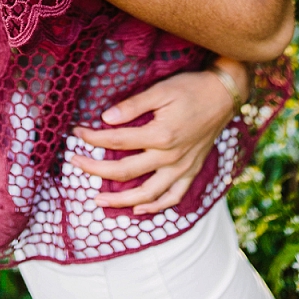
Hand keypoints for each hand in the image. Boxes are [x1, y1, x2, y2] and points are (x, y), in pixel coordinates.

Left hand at [70, 62, 248, 215]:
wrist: (224, 95)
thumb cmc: (191, 88)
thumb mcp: (160, 90)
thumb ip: (132, 106)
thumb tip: (105, 118)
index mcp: (160, 135)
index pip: (117, 141)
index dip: (93, 138)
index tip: (77, 132)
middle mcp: (169, 157)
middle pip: (125, 171)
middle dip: (95, 170)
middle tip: (75, 163)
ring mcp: (181, 168)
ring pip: (147, 194)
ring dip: (120, 201)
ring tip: (98, 201)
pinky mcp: (191, 171)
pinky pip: (172, 197)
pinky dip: (155, 207)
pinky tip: (139, 209)